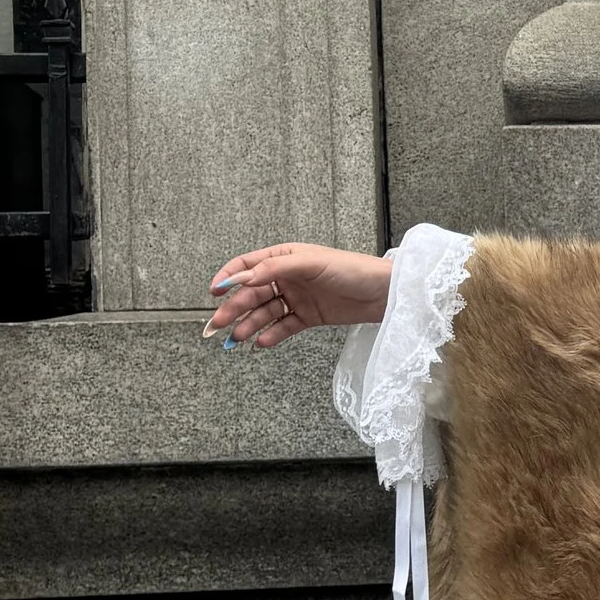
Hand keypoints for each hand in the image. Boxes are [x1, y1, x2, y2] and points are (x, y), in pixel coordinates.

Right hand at [204, 242, 391, 349]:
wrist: (385, 293)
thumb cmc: (353, 269)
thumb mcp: (312, 263)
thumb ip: (276, 269)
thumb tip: (245, 277)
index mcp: (286, 257)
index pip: (248, 266)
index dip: (229, 278)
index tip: (214, 292)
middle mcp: (288, 277)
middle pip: (252, 293)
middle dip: (233, 308)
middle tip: (218, 324)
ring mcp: (298, 298)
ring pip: (265, 312)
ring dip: (248, 324)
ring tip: (236, 338)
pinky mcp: (309, 316)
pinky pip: (283, 326)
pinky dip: (271, 335)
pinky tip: (260, 342)